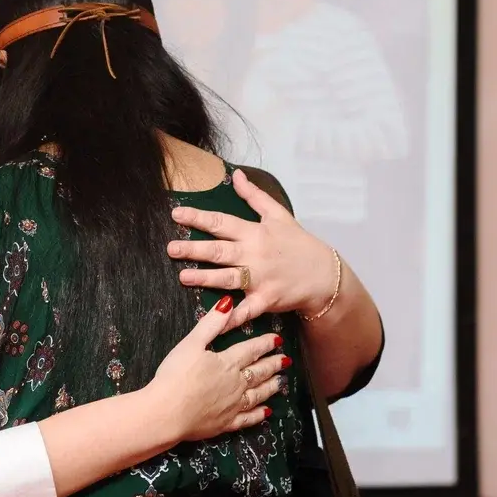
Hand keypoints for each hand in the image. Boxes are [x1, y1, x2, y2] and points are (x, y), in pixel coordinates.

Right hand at [149, 296, 287, 441]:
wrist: (168, 413)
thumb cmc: (175, 376)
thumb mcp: (191, 343)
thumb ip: (211, 324)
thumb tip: (228, 304)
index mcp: (227, 363)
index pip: (251, 350)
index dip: (265, 344)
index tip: (277, 340)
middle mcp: (236, 384)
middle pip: (259, 372)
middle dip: (273, 364)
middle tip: (285, 360)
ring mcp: (233, 406)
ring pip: (258, 394)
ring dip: (271, 387)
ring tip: (281, 382)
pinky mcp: (226, 423)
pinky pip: (248, 419)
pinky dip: (258, 415)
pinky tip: (266, 413)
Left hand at [166, 168, 336, 327]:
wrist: (325, 275)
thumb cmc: (299, 244)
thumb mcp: (279, 215)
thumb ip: (254, 196)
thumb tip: (237, 175)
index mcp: (255, 233)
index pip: (222, 222)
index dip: (198, 218)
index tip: (176, 214)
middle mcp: (255, 255)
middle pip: (220, 251)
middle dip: (193, 249)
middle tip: (171, 249)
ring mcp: (260, 278)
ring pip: (227, 278)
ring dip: (204, 278)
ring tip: (183, 277)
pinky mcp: (265, 300)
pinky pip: (245, 310)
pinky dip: (231, 317)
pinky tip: (214, 321)